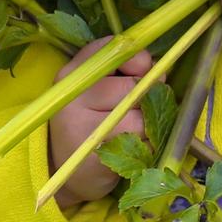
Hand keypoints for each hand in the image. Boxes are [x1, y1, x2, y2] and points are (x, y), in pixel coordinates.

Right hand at [46, 36, 151, 211]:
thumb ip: (125, 71)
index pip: (116, 51)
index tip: (141, 73)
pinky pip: (142, 145)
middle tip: (133, 111)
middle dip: (145, 99)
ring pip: (142, 118)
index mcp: (73, 73)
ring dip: (147, 127)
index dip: (139, 61)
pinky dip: (146, 147)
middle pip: (134, 87)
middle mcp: (73, 96)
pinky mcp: (97, 158)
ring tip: (129, 132)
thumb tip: (159, 71)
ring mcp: (82, 129)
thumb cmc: (88, 121)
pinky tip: (129, 149)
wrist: (62, 169)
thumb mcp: (96, 87)